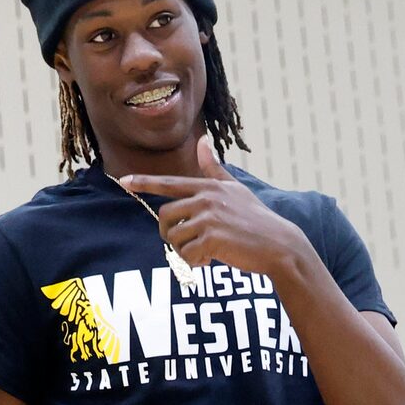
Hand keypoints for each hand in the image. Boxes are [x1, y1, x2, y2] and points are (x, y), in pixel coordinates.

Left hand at [118, 137, 312, 277]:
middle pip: (165, 216)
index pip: (170, 184)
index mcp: (209, 187)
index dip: (145, 182)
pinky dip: (196, 262)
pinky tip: (212, 260)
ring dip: (185, 252)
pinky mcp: (212, 238)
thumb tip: (202, 141)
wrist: (279, 245)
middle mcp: (206, 199)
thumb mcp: (236, 189)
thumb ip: (215, 169)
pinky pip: (187, 254)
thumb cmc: (257, 219)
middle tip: (184, 244)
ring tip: (204, 252)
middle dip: (168, 234)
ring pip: (175, 238)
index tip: (124, 181)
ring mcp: (209, 218)